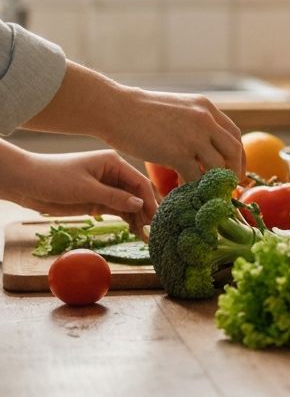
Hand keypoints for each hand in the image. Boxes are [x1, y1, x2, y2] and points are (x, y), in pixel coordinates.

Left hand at [1, 144, 156, 234]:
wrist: (27, 182)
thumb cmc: (55, 178)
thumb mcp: (85, 189)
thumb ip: (114, 197)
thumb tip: (140, 205)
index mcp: (113, 163)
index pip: (139, 182)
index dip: (149, 199)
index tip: (156, 217)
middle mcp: (113, 174)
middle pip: (137, 192)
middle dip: (147, 209)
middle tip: (155, 228)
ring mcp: (106, 188)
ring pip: (129, 203)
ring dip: (137, 217)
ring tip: (145, 234)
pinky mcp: (97, 200)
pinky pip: (117, 209)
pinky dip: (126, 219)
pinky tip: (134, 230)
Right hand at [104, 88, 245, 182]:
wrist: (116, 109)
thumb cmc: (140, 112)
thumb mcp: (178, 108)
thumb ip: (195, 122)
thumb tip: (204, 142)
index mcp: (207, 108)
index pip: (234, 135)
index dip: (238, 156)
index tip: (235, 170)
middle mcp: (205, 120)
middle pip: (234, 150)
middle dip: (235, 171)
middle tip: (229, 187)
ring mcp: (193, 136)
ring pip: (219, 166)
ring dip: (216, 183)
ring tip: (208, 193)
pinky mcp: (178, 153)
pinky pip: (196, 177)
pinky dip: (194, 188)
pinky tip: (186, 192)